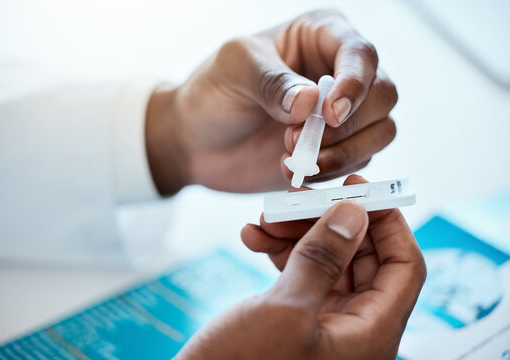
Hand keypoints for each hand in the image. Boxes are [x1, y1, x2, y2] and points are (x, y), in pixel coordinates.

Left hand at [146, 9, 397, 194]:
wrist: (197, 141)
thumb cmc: (213, 93)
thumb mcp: (233, 71)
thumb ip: (271, 82)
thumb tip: (311, 102)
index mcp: (320, 37)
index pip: (360, 53)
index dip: (354, 84)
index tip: (329, 114)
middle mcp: (340, 73)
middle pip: (383, 94)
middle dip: (346, 125)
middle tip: (295, 138)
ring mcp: (342, 114)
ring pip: (380, 131)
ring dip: (343, 152)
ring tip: (293, 158)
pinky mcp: (337, 149)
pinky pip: (359, 162)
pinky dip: (333, 171)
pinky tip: (296, 171)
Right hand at [176, 175, 425, 358]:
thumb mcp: (285, 310)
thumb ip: (323, 259)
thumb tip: (354, 214)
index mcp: (370, 334)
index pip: (403, 266)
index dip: (388, 222)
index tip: (360, 189)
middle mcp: (354, 329)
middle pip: (362, 258)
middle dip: (330, 221)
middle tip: (299, 198)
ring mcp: (324, 324)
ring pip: (327, 262)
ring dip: (298, 233)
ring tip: (264, 218)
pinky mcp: (296, 320)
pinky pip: (300, 275)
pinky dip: (279, 252)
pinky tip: (253, 237)